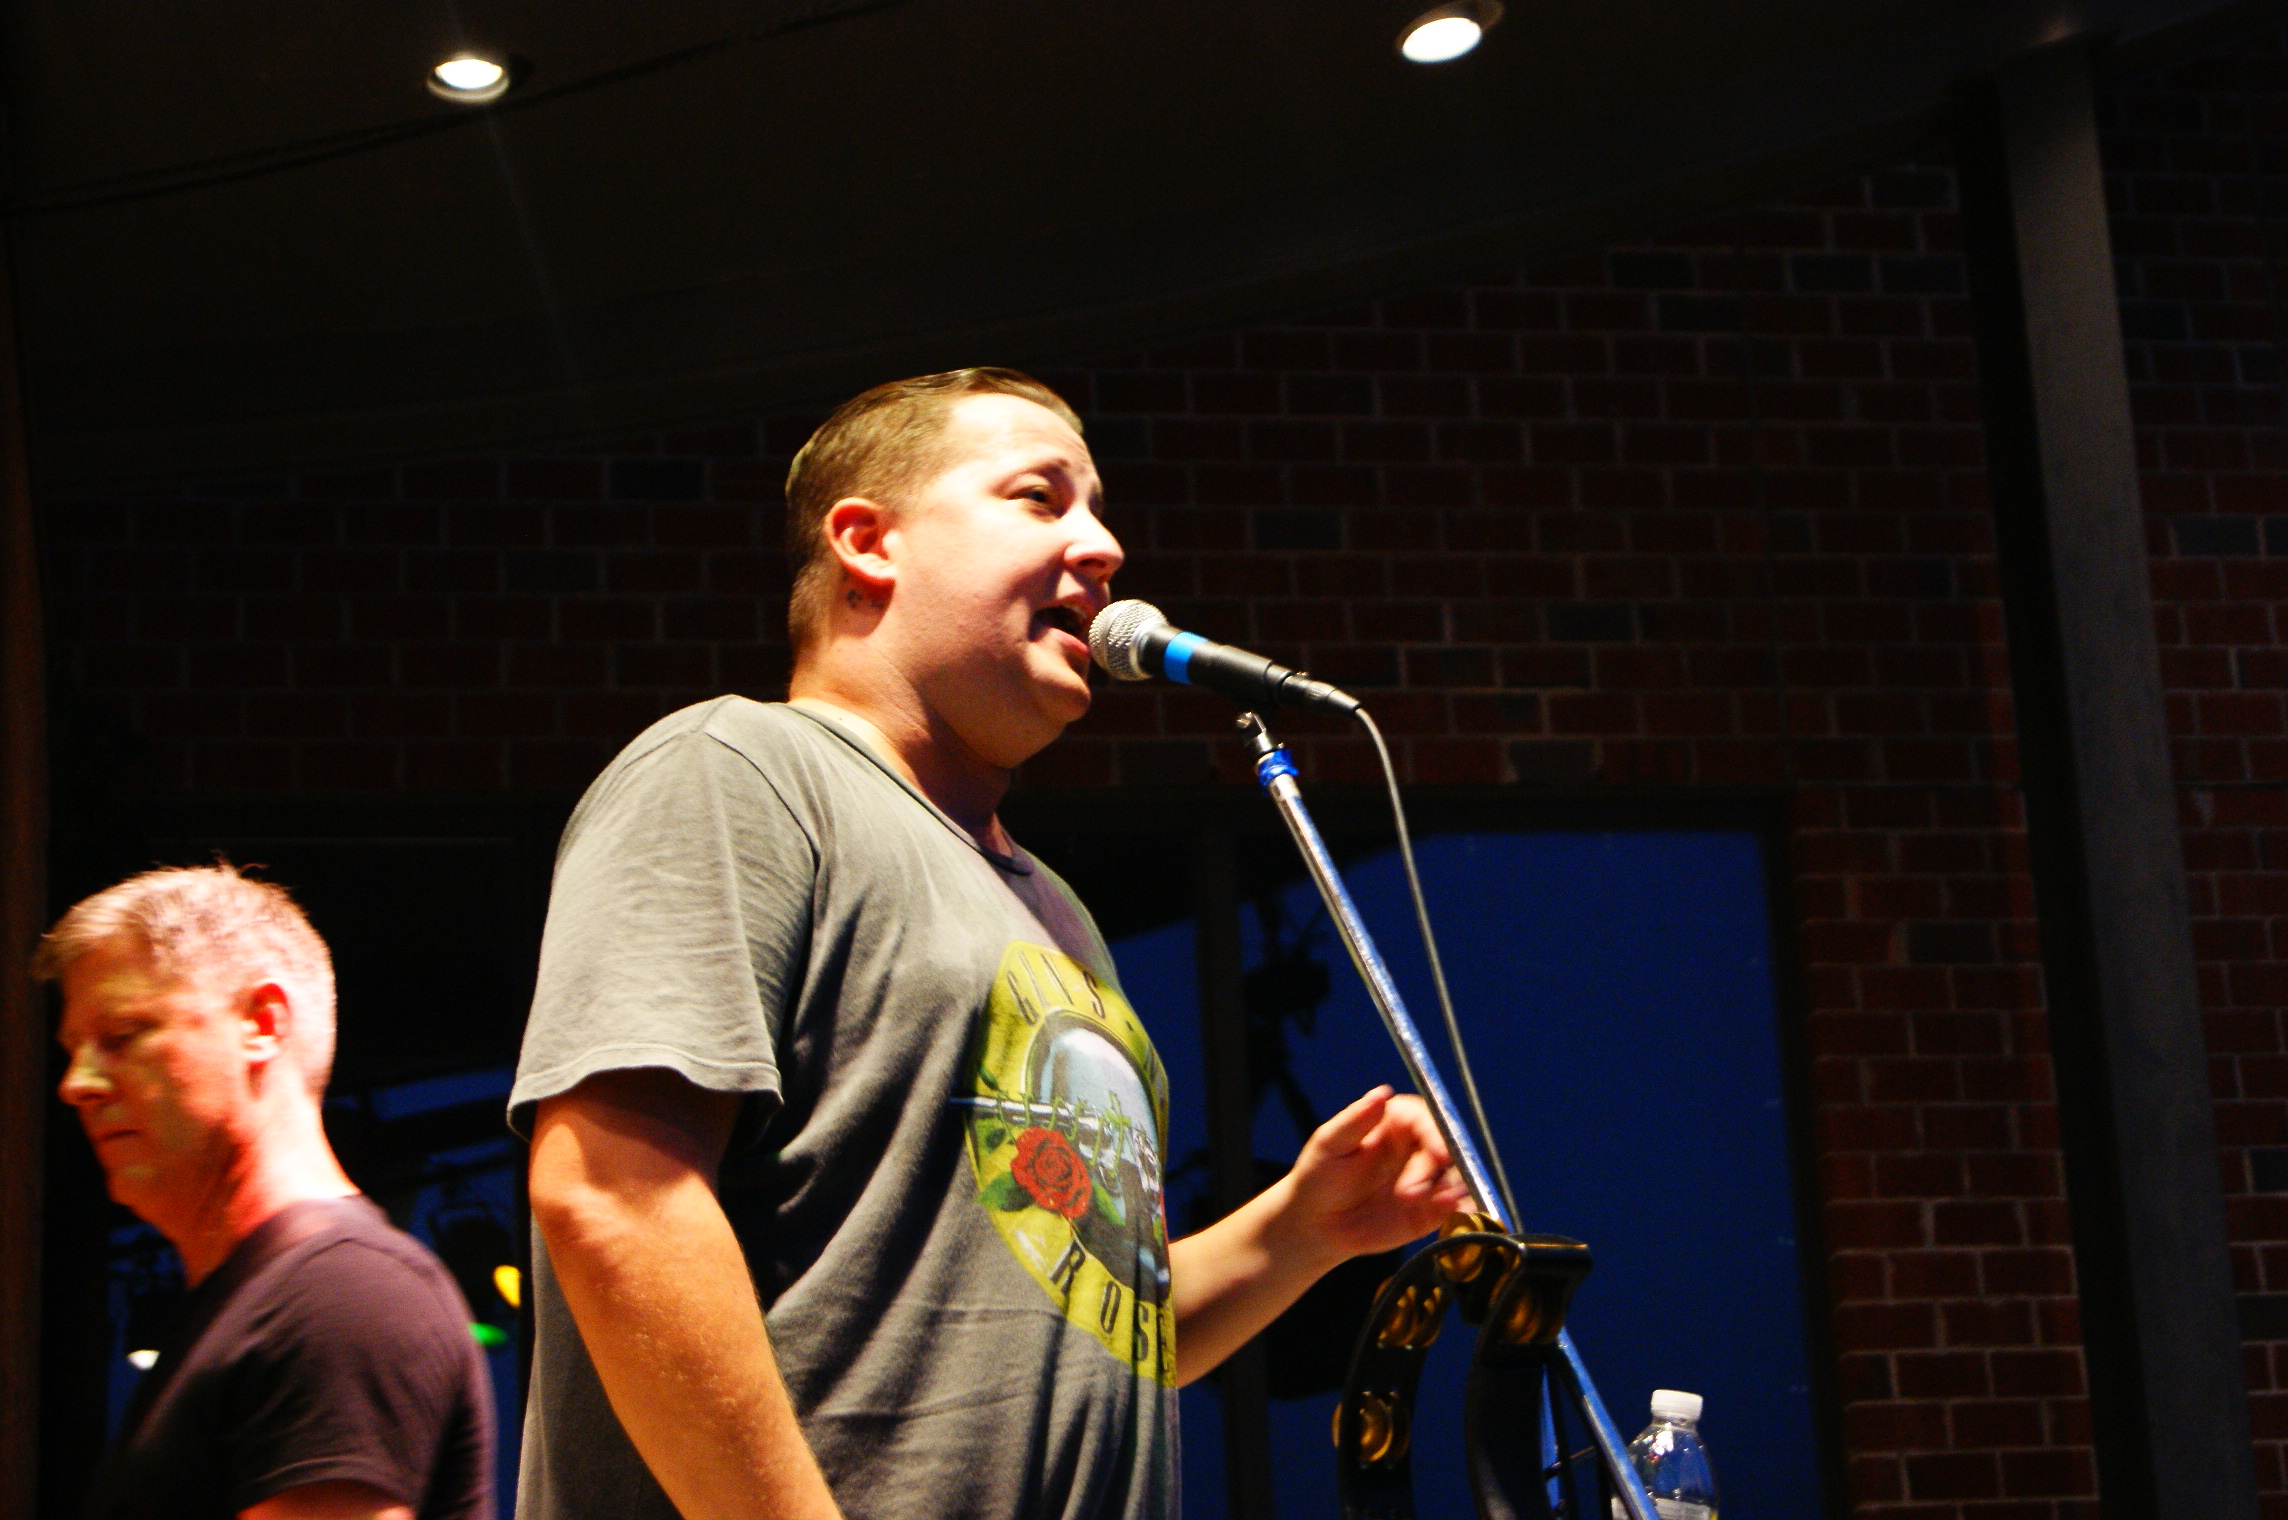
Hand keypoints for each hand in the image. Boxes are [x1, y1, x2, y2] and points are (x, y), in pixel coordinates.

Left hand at [1282, 1085, 1473, 1269]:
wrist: (1316, 1225)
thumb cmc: (1318, 1177)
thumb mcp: (1329, 1145)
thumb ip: (1355, 1120)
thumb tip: (1382, 1093)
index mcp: (1395, 1124)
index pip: (1425, 1119)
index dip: (1437, 1133)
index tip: (1439, 1153)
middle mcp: (1416, 1149)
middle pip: (1445, 1148)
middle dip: (1435, 1169)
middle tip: (1409, 1192)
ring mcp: (1426, 1180)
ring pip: (1454, 1178)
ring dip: (1448, 1190)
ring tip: (1421, 1206)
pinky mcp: (1431, 1210)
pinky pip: (1454, 1208)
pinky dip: (1458, 1209)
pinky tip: (1448, 1214)